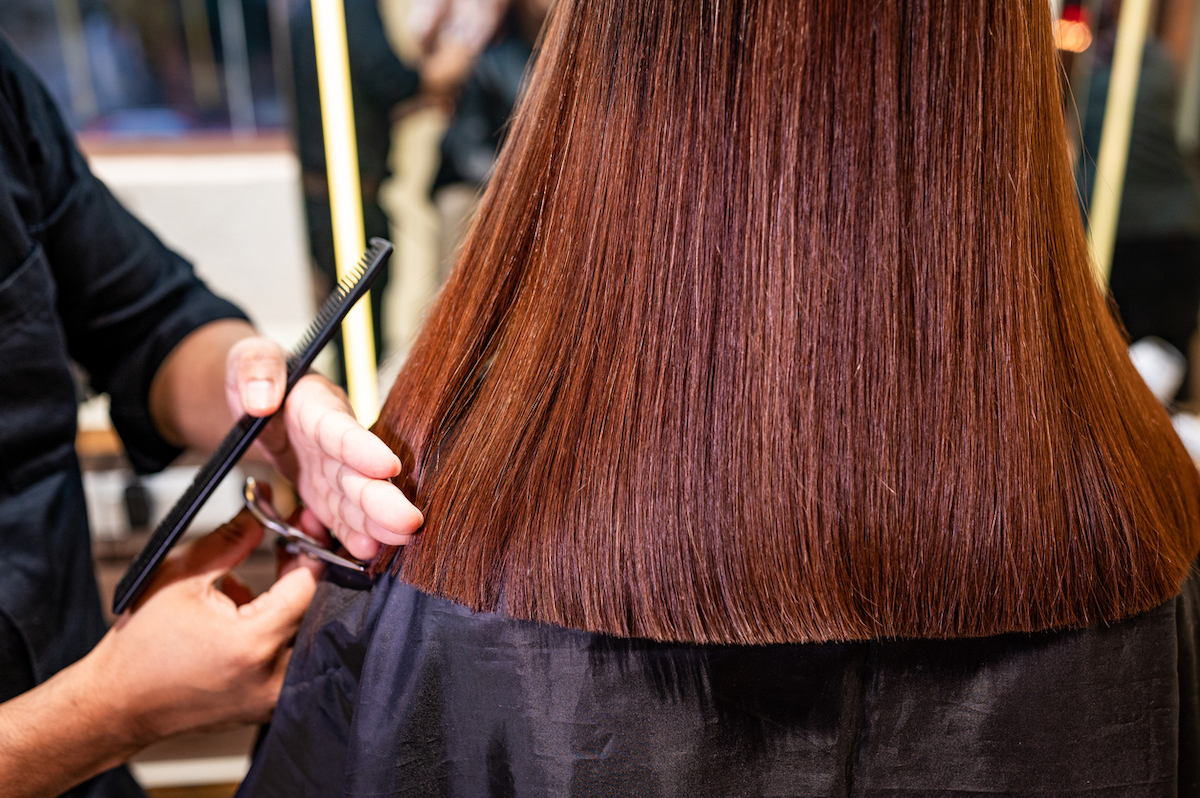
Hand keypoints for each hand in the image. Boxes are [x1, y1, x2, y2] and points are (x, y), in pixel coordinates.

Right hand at [0, 512, 321, 797]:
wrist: (116, 704)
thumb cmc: (140, 646)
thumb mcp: (182, 576)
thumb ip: (232, 538)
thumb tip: (265, 500)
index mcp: (252, 643)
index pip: (308, 585)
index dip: (307, 549)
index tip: (301, 527)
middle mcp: (272, 676)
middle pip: (315, 608)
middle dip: (301, 571)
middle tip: (285, 545)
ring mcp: (273, 697)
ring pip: (305, 631)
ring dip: (289, 601)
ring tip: (248, 584)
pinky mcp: (269, 705)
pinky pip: (291, 655)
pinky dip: (277, 628)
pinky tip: (244, 614)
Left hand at [225, 337, 423, 559]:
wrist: (257, 397)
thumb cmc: (255, 375)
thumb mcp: (247, 358)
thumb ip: (255, 368)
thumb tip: (261, 398)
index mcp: (317, 405)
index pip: (339, 428)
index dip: (362, 449)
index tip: (388, 466)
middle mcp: (332, 440)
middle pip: (357, 472)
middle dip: (382, 499)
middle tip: (409, 520)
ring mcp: (329, 468)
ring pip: (353, 498)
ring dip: (375, 522)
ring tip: (398, 540)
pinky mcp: (321, 490)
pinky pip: (335, 515)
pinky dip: (349, 534)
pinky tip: (366, 552)